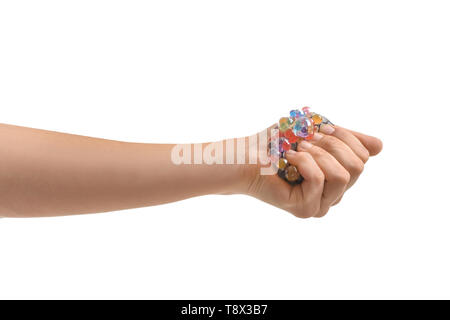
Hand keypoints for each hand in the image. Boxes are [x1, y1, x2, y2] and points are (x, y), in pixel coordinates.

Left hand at [244, 125, 381, 217]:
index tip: (320, 128)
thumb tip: (380, 147)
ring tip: (297, 149)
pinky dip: (304, 162)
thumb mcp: (317, 133)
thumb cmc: (278, 143)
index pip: (365, 155)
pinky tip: (289, 158)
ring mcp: (321, 204)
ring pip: (344, 175)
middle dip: (332, 144)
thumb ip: (347, 139)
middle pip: (358, 165)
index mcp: (340, 175)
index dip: (345, 136)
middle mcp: (334, 193)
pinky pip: (320, 180)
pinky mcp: (305, 209)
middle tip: (306, 139)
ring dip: (319, 154)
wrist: (247, 156)